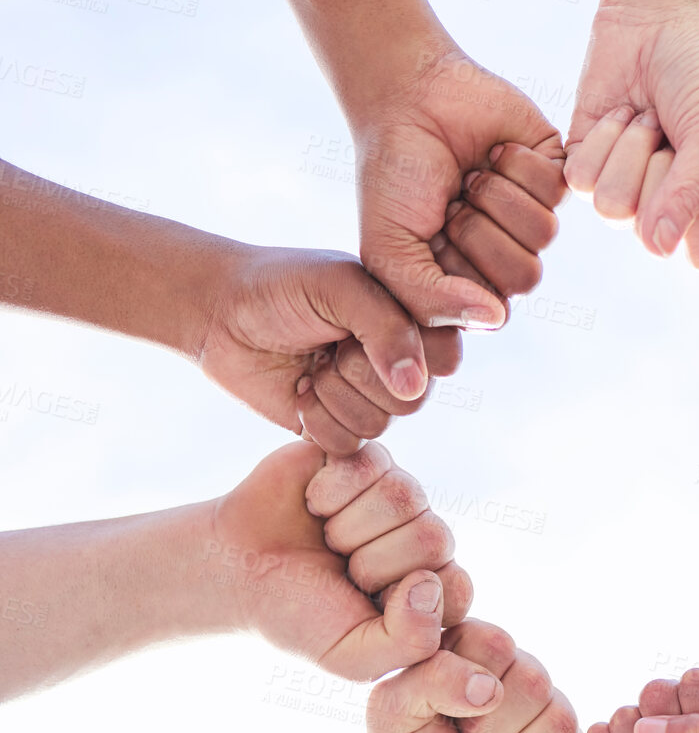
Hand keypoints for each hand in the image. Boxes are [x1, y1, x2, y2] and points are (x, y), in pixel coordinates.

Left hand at [198, 244, 461, 454]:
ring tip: (312, 365)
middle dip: (360, 374)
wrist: (219, 314)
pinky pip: (348, 445)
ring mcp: (369, 398)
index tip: (362, 322)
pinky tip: (300, 391)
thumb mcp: (339, 286)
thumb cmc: (281, 287)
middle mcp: (398, 363)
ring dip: (334, 395)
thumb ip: (387, 327)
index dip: (405, 350)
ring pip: (380, 424)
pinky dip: (317, 420)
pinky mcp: (337, 426)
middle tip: (330, 346)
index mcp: (412, 321)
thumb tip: (415, 387)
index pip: (444, 358)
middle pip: (413, 400)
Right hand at [208, 440, 480, 681]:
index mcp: (431, 588)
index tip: (365, 603)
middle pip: (433, 537)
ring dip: (349, 526)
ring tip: (327, 539)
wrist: (235, 571)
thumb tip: (430, 583)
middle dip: (372, 562)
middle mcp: (422, 537)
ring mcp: (396, 494)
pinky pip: (371, 464)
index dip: (406, 597)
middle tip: (339, 569)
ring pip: (404, 496)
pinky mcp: (365, 458)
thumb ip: (408, 642)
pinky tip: (314, 505)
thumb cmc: (297, 616)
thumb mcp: (351, 656)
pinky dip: (331, 491)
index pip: (456, 586)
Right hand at [352, 40, 566, 328]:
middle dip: (478, 234)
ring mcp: (533, 214)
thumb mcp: (389, 251)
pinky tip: (493, 150)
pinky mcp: (555, 174)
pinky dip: (515, 165)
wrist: (407, 99)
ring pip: (544, 234)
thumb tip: (496, 318)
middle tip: (451, 204)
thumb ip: (428, 300)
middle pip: (526, 278)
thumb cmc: (394, 178)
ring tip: (469, 175)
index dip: (458, 272)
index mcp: (471, 282)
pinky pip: (555, 190)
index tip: (428, 237)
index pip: (492, 310)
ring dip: (495, 197)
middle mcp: (508, 254)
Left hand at [366, 619, 588, 732]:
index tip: (442, 715)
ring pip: (560, 724)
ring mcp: (553, 715)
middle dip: (490, 731)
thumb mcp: (391, 716)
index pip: (495, 643)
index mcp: (475, 648)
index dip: (466, 687)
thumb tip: (489, 688)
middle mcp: (520, 673)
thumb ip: (428, 679)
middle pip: (534, 681)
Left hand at [564, 0, 698, 267]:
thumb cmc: (698, 75)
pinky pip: (581, 180)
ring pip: (612, 207)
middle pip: (649, 232)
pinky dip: (603, 137)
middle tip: (671, 131)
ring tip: (645, 121)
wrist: (655, 20)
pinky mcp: (583, 171)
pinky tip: (619, 116)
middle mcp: (664, 215)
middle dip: (662, 167)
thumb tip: (658, 248)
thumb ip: (692, 193)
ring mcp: (622, 196)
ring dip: (631, 149)